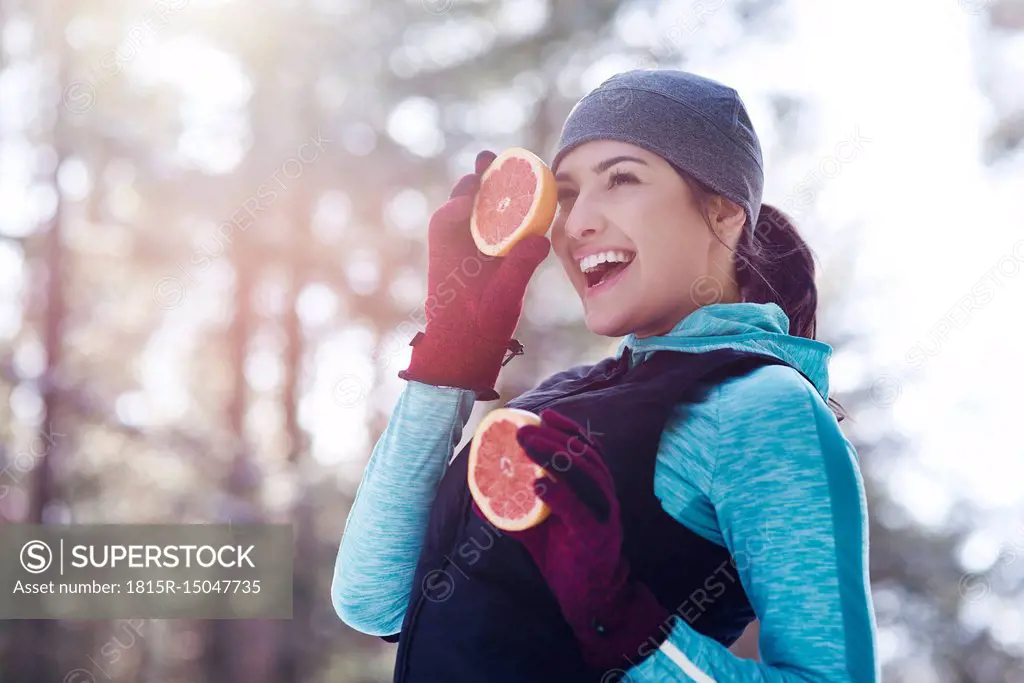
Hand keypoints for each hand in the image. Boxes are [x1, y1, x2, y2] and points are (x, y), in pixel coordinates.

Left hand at [398, 150, 549, 400]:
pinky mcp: (468, 266)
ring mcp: (458, 255)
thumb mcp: (504, 295)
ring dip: (487, 199)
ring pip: (471, 218)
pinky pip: (480, 235)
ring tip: (503, 176)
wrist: (458, 356)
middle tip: (491, 158)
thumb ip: (521, 264)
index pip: (458, 204)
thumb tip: (541, 239)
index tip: (487, 166)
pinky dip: (493, 222)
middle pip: (465, 203)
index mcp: (450, 246)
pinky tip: (514, 215)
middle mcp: (450, 245)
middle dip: (480, 181)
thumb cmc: (476, 327)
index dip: (474, 184)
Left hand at [476, 408, 671, 668]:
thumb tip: (478, 497)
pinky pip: (581, 511)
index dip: (568, 428)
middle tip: (523, 432)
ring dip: (555, 459)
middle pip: (585, 457)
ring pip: (587, 477)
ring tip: (527, 449)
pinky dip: (560, 494)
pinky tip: (538, 485)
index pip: (588, 449)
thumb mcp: (535, 530)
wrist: (587, 600)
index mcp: (595, 490)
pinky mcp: (597, 538)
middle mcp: (604, 498)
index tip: (543, 414)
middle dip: (554, 439)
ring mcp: (604, 517)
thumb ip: (512, 513)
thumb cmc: (565, 558)